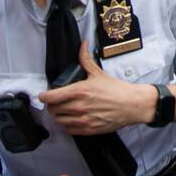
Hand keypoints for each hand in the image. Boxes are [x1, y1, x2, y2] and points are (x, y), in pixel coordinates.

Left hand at [38, 43, 156, 133]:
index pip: (50, 97)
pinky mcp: (88, 129)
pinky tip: (71, 119)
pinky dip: (66, 125)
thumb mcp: (98, 73)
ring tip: (62, 110)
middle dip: (51, 105)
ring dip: (58, 115)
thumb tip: (82, 45)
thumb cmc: (116, 90)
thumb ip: (85, 59)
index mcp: (78, 91)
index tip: (45, 95)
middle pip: (52, 110)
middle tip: (55, 102)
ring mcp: (82, 120)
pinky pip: (69, 130)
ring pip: (58, 121)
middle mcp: (78, 107)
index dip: (44, 96)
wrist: (131, 105)